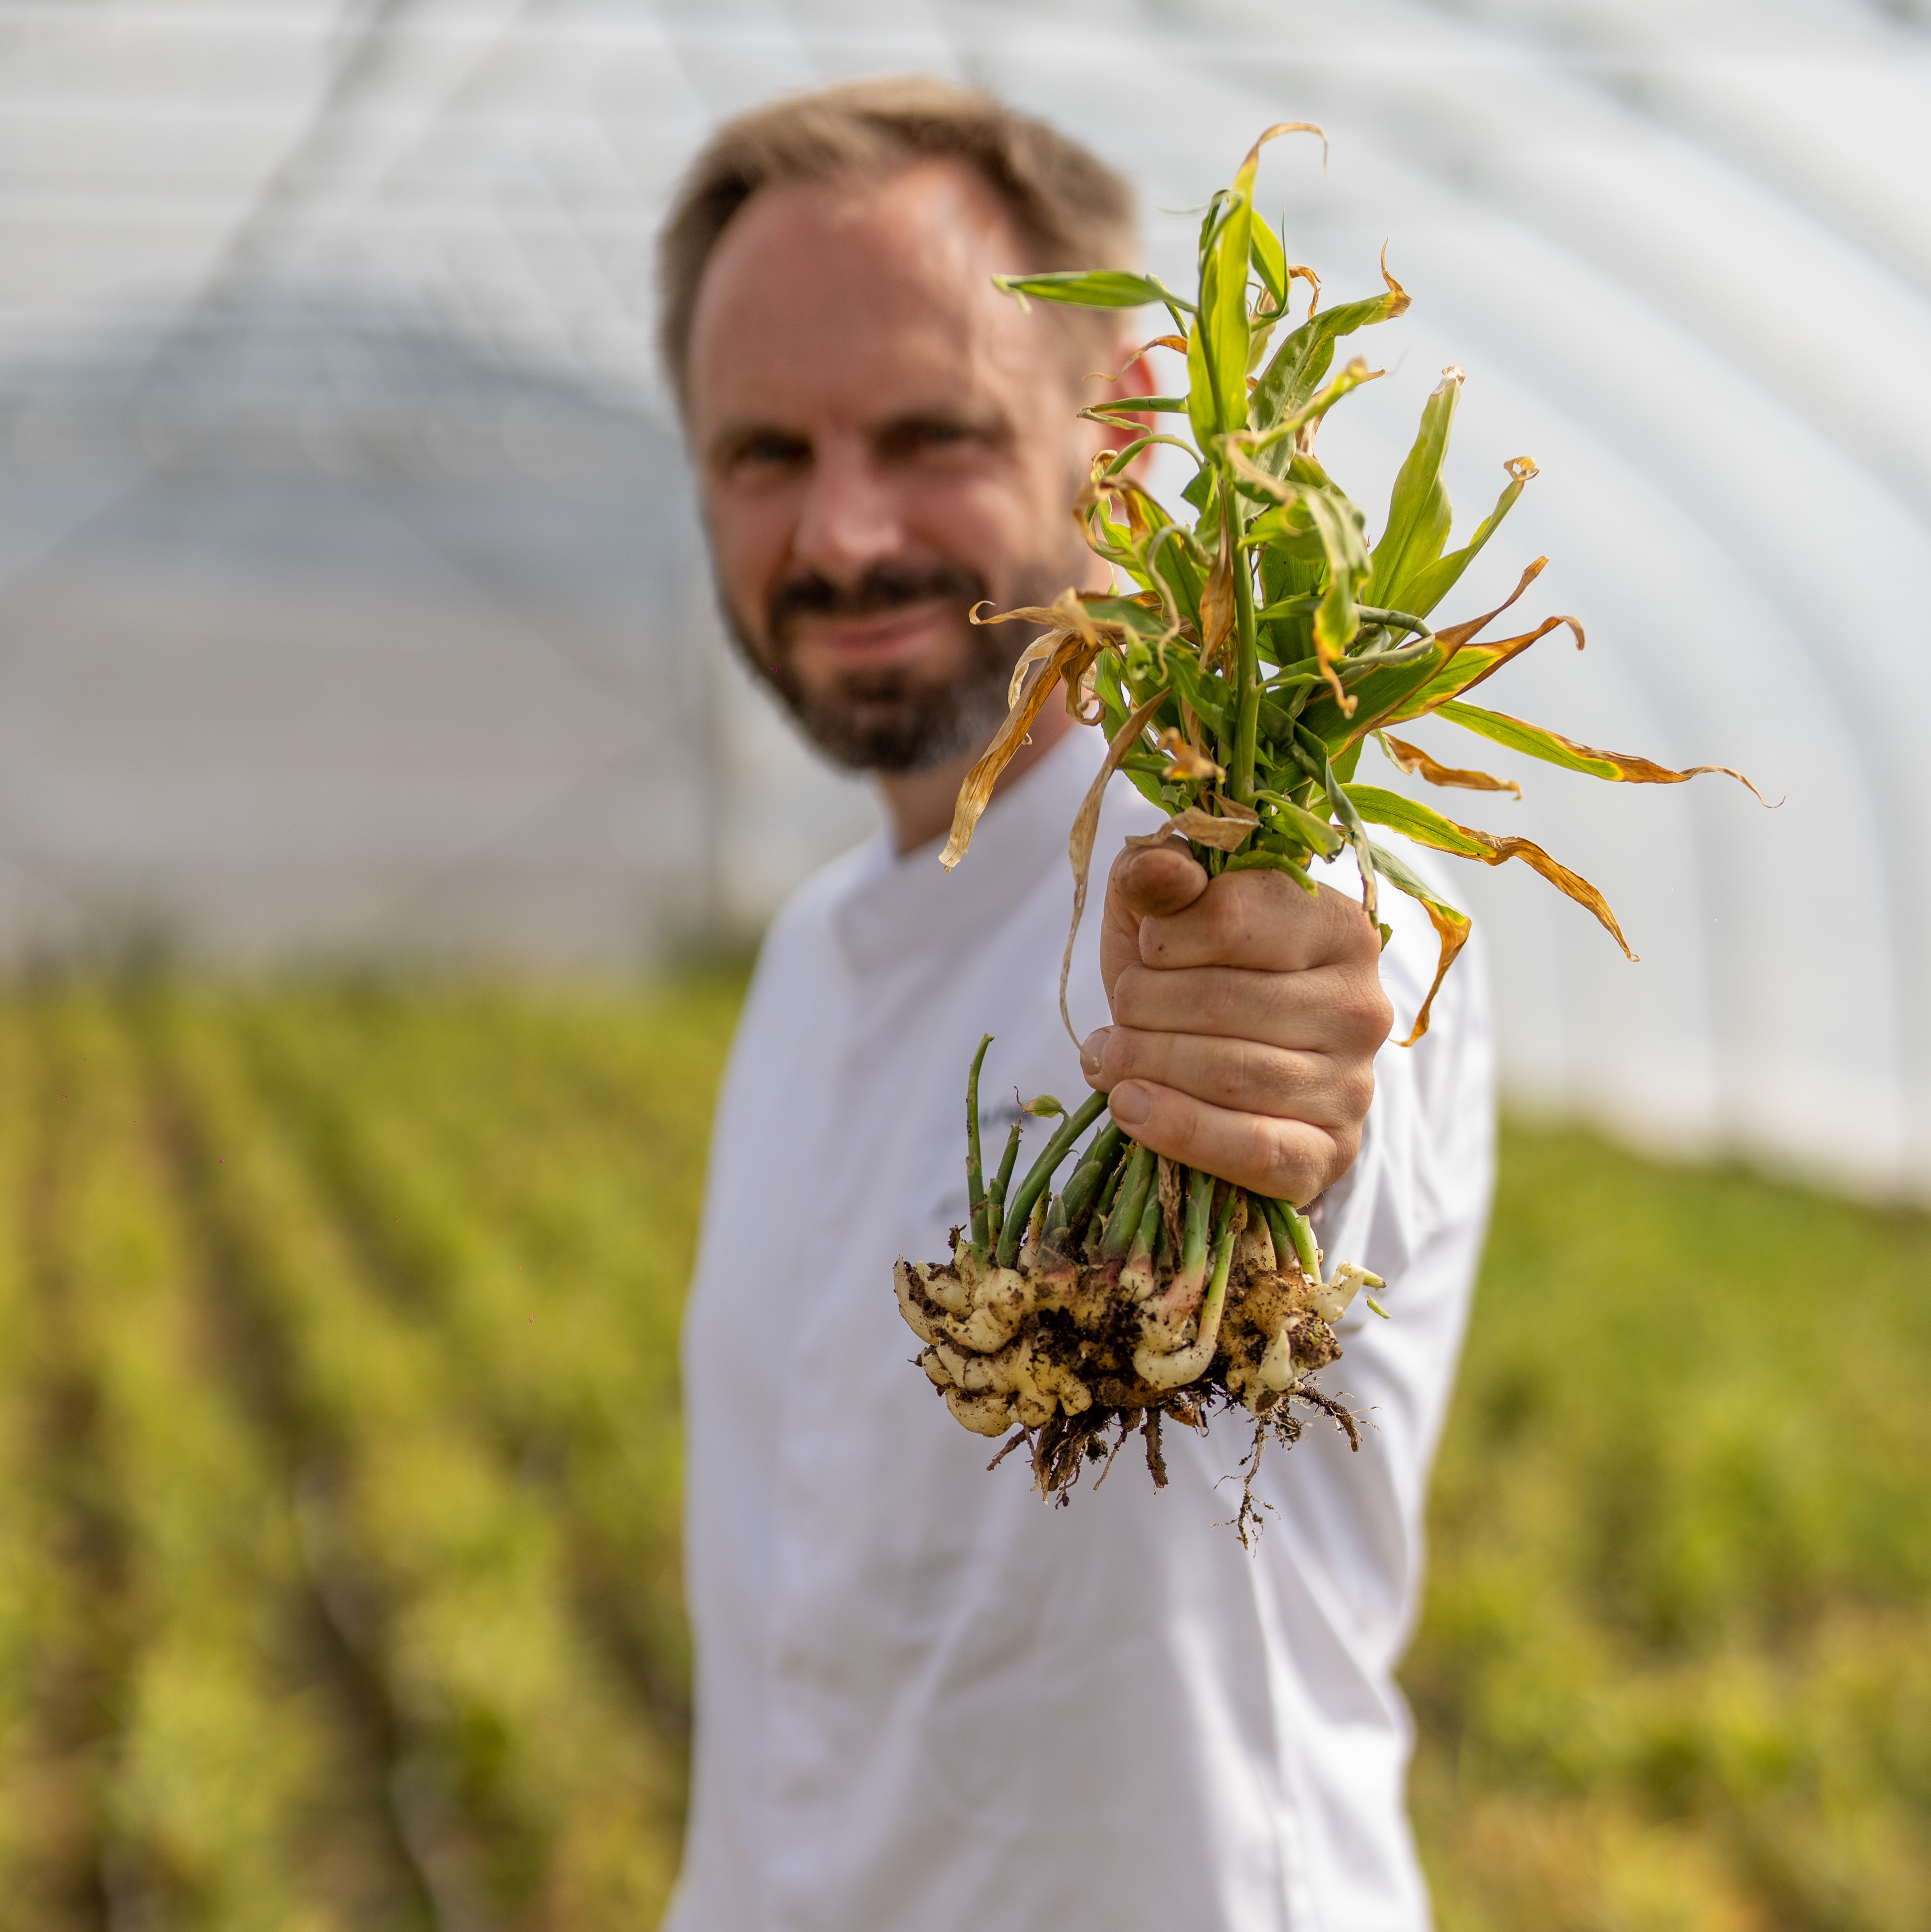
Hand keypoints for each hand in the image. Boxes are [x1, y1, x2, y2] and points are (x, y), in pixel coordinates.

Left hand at [1080, 838, 1393, 1204]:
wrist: (1225, 1085)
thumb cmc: (1194, 983)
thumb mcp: (1166, 918)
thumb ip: (1158, 876)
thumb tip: (1156, 869)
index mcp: (1338, 926)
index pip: (1231, 915)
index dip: (1162, 937)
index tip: (1144, 953)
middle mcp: (1362, 1004)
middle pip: (1220, 1000)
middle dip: (1141, 1008)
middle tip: (1116, 1017)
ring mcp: (1354, 1085)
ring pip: (1227, 1072)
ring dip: (1144, 1064)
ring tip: (1109, 1060)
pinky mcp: (1330, 1154)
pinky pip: (1251, 1148)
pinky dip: (1176, 1128)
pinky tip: (1130, 1107)